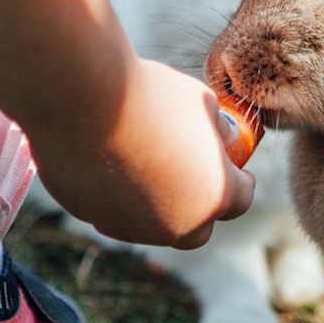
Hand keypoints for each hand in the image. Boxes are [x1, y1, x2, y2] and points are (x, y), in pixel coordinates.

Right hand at [33, 59, 255, 249]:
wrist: (82, 98)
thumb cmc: (150, 94)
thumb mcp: (201, 101)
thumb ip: (217, 130)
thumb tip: (224, 142)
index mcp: (215, 195)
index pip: (241, 199)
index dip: (240, 181)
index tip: (234, 169)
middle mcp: (177, 224)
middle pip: (197, 228)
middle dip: (198, 206)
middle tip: (191, 174)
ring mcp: (133, 227)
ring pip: (152, 223)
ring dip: (156, 202)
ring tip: (145, 161)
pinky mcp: (94, 219)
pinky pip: (114, 213)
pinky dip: (118, 195)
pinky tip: (110, 162)